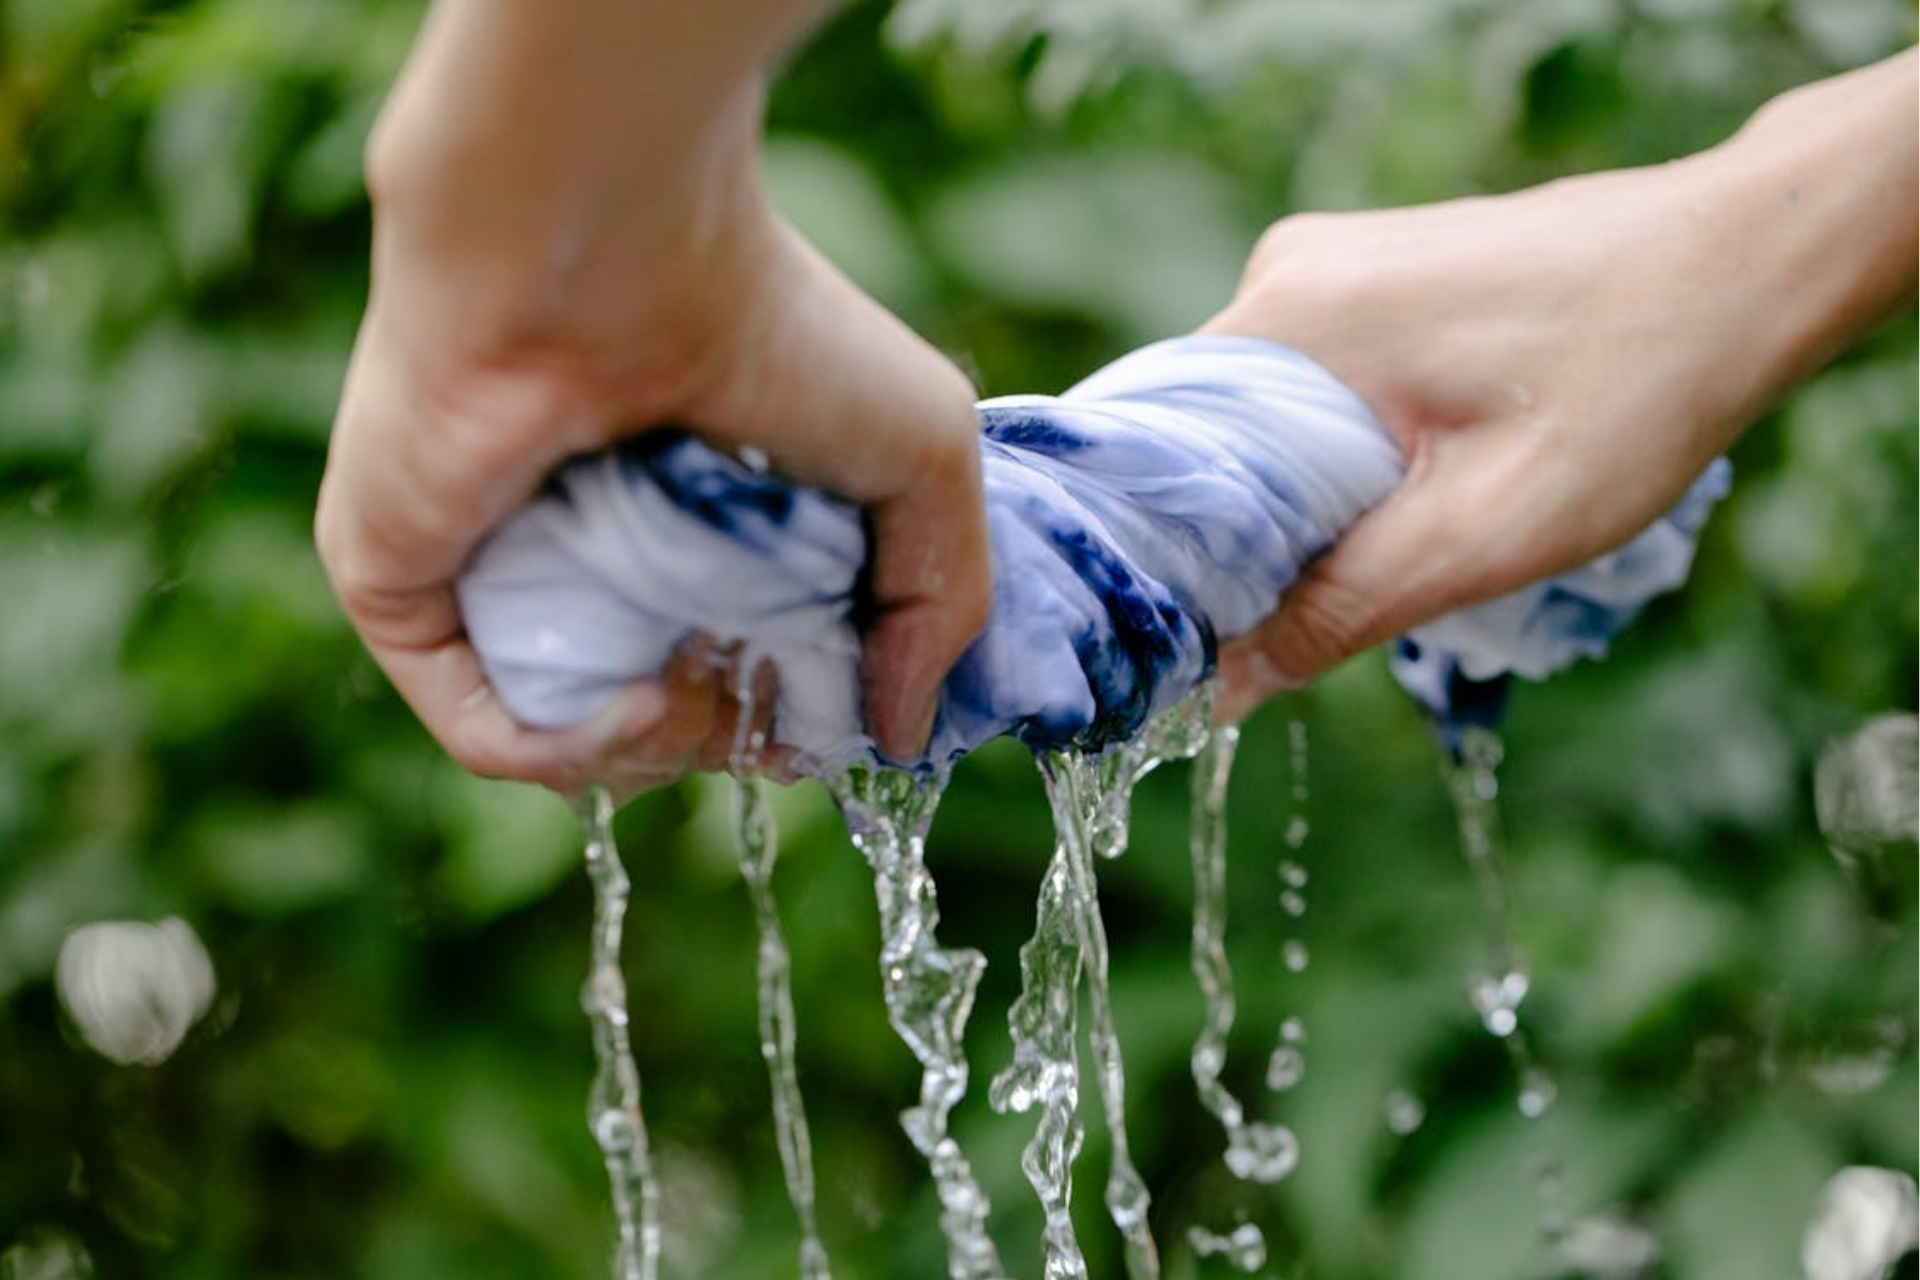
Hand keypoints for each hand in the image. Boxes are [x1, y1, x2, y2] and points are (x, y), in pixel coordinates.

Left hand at [315, 4, 989, 793]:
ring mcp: (489, 572)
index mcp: (688, 522)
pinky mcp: (403, 589)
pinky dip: (576, 753)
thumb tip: (898, 740)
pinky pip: (486, 730)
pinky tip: (646, 703)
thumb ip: (939, 607)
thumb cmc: (772, 327)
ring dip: (663, 754)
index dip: (791, 720)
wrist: (606, 244)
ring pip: (568, 738)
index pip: (731, 671)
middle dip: (729, 739)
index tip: (838, 711)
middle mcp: (585, 552)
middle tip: (763, 689)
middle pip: (657, 721)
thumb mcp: (925, 463)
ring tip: (700, 686)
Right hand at [1204, 50, 1916, 719]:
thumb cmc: (1634, 389)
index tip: (1197, 635)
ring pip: (1261, 415)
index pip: (1158, 455)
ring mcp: (1333, 261)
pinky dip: (1337, 447)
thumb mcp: (1483, 534)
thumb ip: (1339, 611)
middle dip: (1246, 531)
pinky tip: (1410, 481)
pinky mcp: (1377, 271)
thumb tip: (1221, 692)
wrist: (1749, 262)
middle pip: (1205, 437)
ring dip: (1301, 493)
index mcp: (1290, 315)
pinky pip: (1311, 380)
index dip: (1170, 557)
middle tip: (1310, 609)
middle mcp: (1288, 270)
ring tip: (1386, 539)